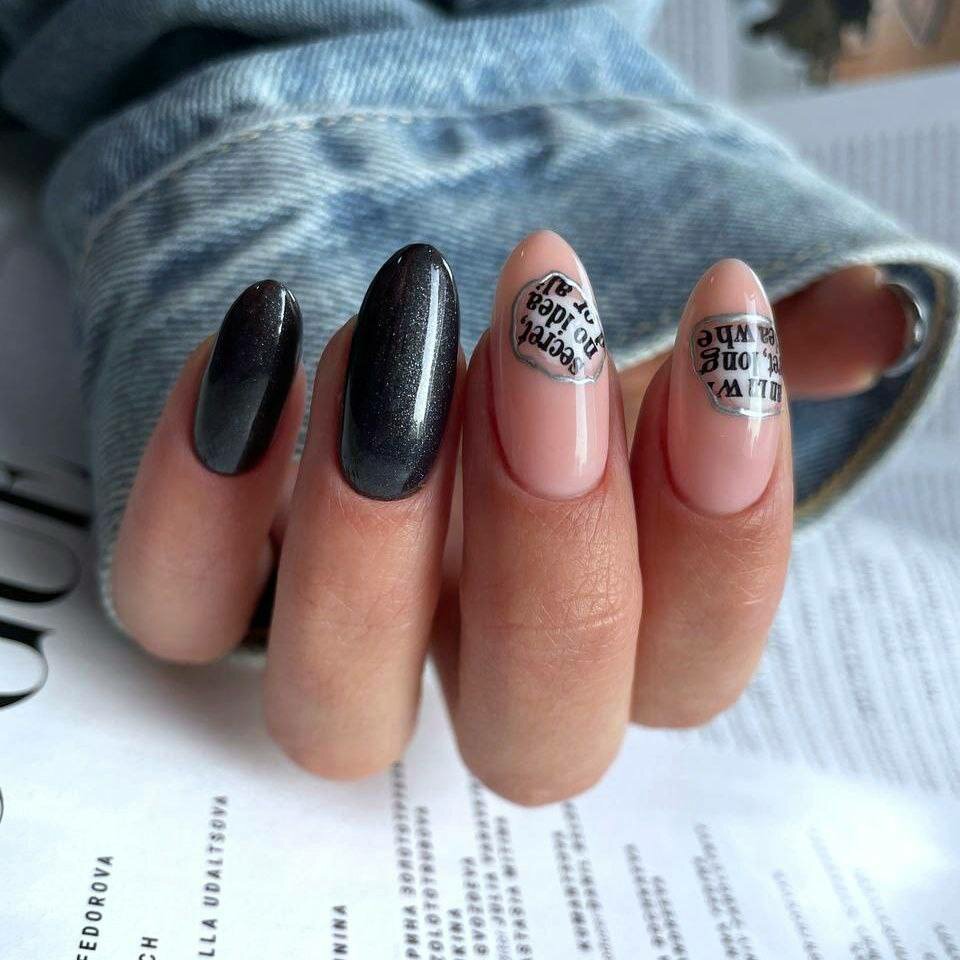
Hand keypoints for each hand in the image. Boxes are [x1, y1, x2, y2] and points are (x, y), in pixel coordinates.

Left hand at [111, 231, 906, 804]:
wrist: (387, 332)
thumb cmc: (532, 362)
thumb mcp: (641, 351)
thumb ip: (742, 358)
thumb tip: (867, 319)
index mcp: (612, 639)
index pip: (693, 659)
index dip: (722, 509)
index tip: (717, 313)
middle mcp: (476, 676)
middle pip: (537, 723)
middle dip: (554, 530)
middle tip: (542, 327)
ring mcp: (340, 660)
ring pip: (343, 712)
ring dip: (374, 523)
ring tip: (398, 330)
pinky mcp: (210, 606)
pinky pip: (180, 607)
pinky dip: (205, 483)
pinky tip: (266, 336)